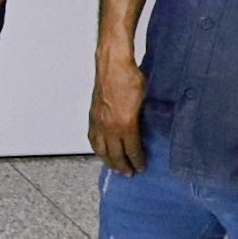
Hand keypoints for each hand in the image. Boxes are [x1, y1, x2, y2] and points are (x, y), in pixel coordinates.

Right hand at [88, 58, 146, 172]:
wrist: (113, 65)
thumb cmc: (129, 77)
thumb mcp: (144, 101)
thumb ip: (142, 119)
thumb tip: (144, 129)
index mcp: (126, 124)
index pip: (132, 150)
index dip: (137, 161)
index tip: (141, 167)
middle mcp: (110, 126)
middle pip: (115, 154)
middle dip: (123, 166)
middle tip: (129, 173)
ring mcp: (99, 122)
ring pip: (102, 149)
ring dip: (108, 161)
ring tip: (114, 168)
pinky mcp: (93, 116)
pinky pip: (93, 139)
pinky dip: (97, 149)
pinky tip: (100, 151)